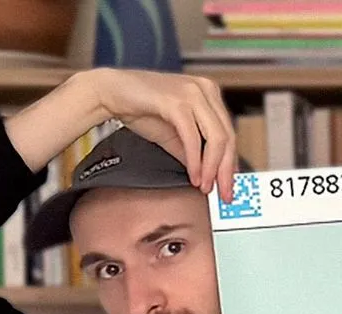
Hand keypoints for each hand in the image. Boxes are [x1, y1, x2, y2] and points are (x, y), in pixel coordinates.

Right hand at [83, 68, 237, 200]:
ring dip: (212, 168)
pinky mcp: (176, 101)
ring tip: (205, 186)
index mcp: (209, 94)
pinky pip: (192, 137)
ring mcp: (192, 93)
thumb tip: (209, 175)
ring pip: (216, 138)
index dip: (231, 164)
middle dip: (226, 171)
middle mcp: (205, 90)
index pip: (229, 134)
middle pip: (228, 137)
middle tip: (223, 194)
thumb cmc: (141, 108)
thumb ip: (194, 152)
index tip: (228, 186)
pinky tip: (194, 176)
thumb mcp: (175, 136)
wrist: (111, 93)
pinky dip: (195, 160)